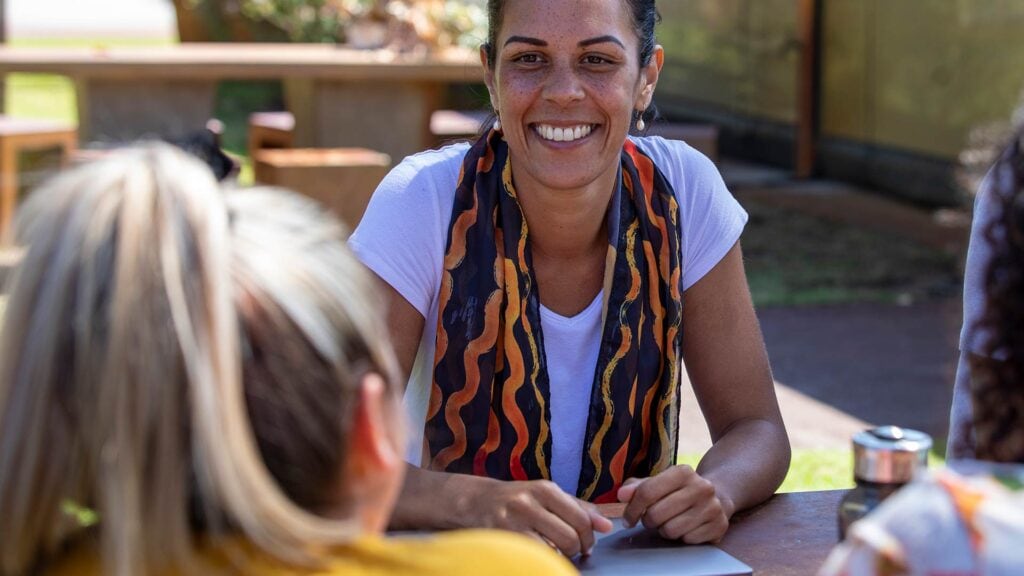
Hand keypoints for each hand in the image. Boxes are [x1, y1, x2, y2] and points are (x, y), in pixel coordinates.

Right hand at [463, 478, 613, 555]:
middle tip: (573, 552)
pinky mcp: (501, 539)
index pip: (581, 518)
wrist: (476, 502)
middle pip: (569, 537)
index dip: (589, 537)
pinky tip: (539, 556)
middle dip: (576, 550)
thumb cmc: (518, 500)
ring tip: (556, 554)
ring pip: (552, 551)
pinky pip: (532, 558)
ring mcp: (512, 521)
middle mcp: (528, 502)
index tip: (587, 545)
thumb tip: (607, 525)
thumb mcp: (547, 496)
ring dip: (559, 559)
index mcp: (545, 489)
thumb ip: (578, 509)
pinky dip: (541, 561)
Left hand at [617, 465, 733, 542]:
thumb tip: (621, 495)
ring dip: (664, 530)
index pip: (647, 492)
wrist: (717, 496)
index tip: (628, 519)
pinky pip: (687, 540)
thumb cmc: (678, 491)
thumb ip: (637, 487)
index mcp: (683, 472)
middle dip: (648, 521)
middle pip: (656, 514)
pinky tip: (686, 527)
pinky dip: (682, 537)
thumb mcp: (658, 482)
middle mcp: (701, 487)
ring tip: (670, 521)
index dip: (632, 509)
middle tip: (652, 519)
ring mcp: (713, 507)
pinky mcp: (720, 526)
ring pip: (671, 530)